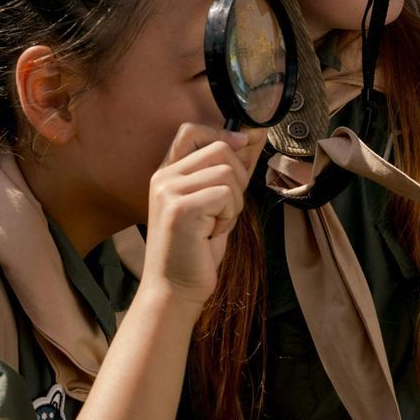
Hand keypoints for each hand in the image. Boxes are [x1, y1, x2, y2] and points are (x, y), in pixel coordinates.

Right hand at [141, 123, 266, 306]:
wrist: (175, 289)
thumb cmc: (196, 249)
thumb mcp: (215, 202)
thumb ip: (230, 170)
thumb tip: (256, 136)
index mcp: (167, 173)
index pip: (191, 130)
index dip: (222, 133)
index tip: (243, 145)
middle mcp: (164, 177)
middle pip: (220, 148)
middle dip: (239, 177)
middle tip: (226, 208)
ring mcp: (170, 190)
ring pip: (227, 171)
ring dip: (234, 202)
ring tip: (216, 224)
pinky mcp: (181, 207)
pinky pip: (225, 194)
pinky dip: (229, 216)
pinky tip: (212, 233)